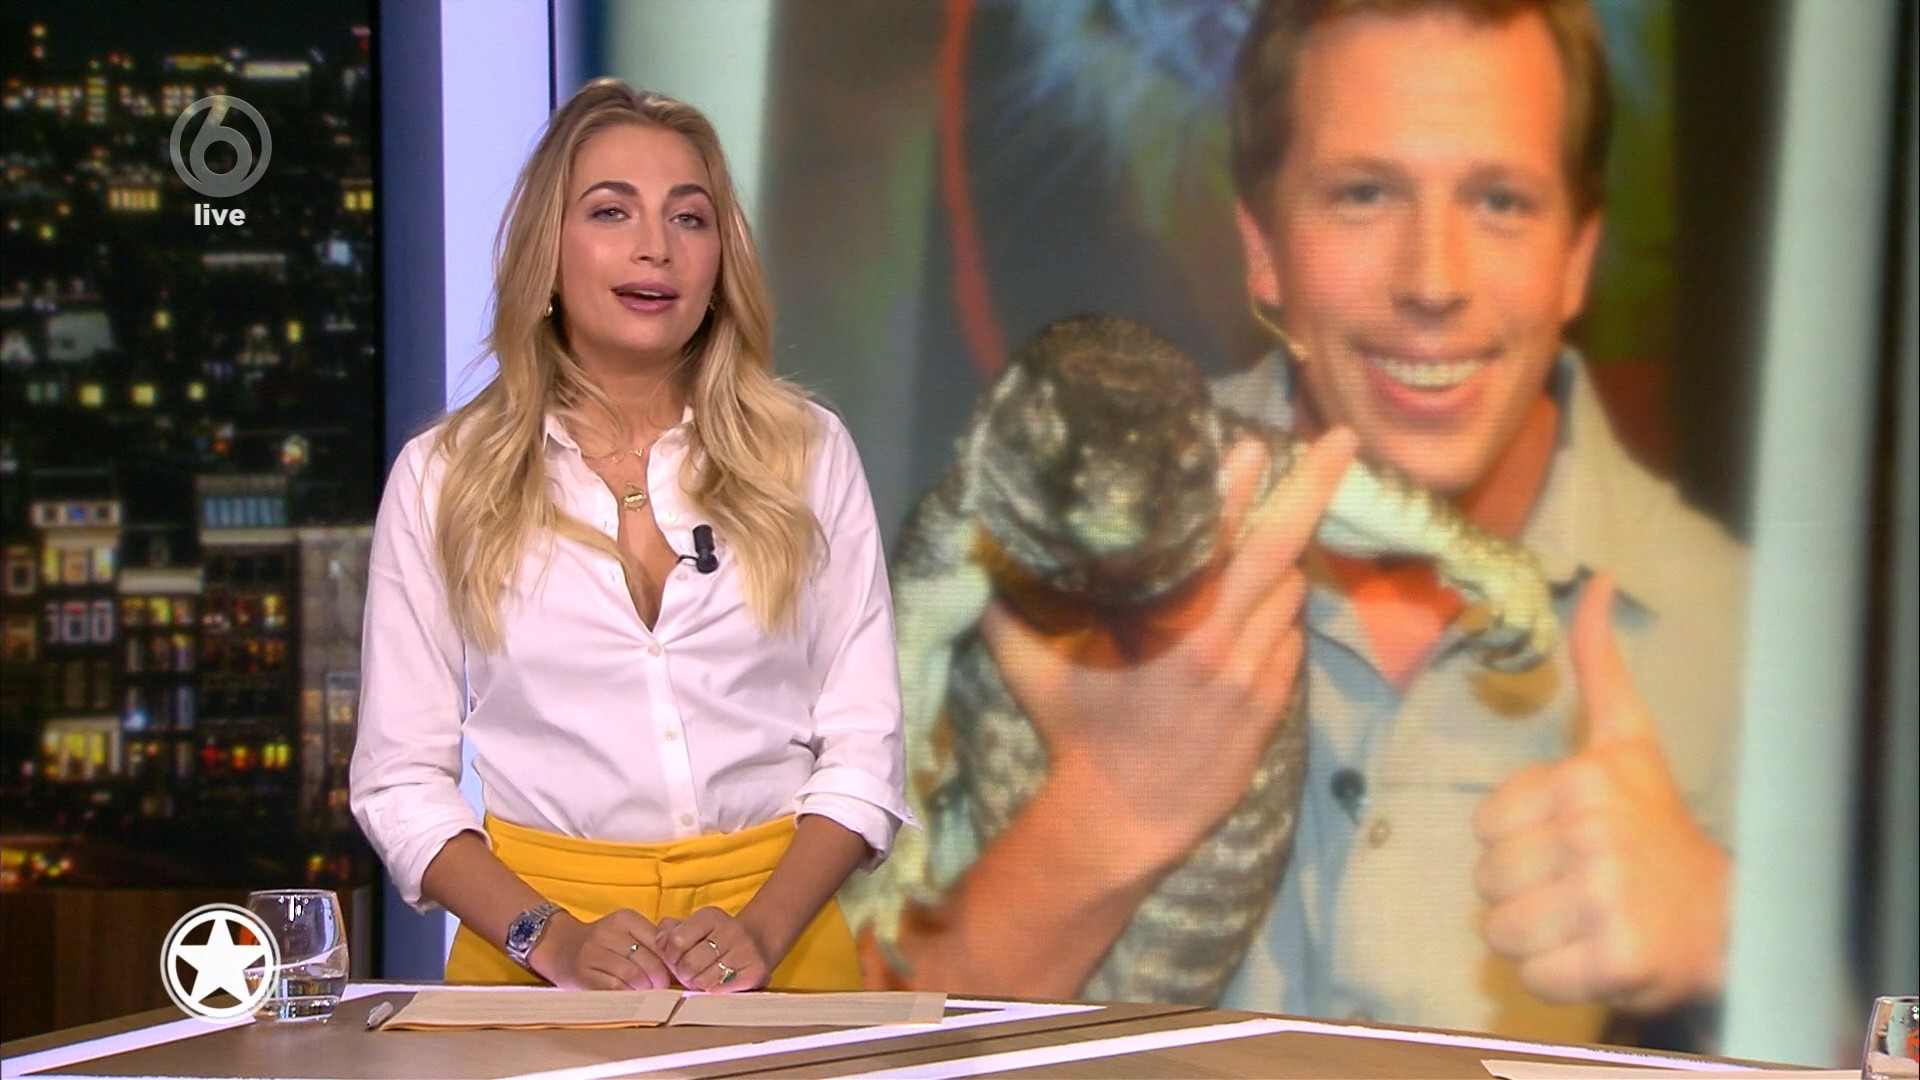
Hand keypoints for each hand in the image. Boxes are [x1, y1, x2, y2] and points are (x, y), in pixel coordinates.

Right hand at [529, 908, 673, 989]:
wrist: (560, 947)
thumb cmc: (603, 944)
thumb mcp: (626, 932)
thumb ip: (652, 941)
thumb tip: (681, 962)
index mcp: (625, 919)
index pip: (659, 942)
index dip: (671, 961)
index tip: (676, 973)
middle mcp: (608, 932)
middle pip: (648, 961)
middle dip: (660, 979)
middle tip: (663, 988)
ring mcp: (593, 953)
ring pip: (633, 976)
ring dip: (645, 990)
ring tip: (648, 993)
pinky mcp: (583, 974)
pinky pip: (614, 988)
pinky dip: (628, 996)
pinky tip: (631, 997)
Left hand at [655, 907, 774, 992]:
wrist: (759, 942)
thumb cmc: (717, 939)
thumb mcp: (695, 928)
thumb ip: (672, 932)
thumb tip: (658, 940)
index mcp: (711, 916)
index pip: (676, 940)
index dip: (672, 956)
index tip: (677, 959)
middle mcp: (731, 929)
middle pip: (689, 963)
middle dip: (684, 974)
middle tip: (690, 974)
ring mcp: (745, 950)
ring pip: (703, 980)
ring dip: (699, 984)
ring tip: (704, 978)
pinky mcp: (756, 970)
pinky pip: (721, 989)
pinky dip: (714, 990)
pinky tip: (718, 983)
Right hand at [980, 429, 1356, 869]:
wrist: (1125, 823)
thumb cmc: (1076, 739)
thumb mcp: (1034, 673)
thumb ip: (1009, 613)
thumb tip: (979, 559)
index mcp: (1169, 625)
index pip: (1213, 538)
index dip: (1235, 485)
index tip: (1255, 440)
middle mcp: (1221, 642)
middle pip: (1282, 548)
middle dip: (1314, 487)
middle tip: (1342, 439)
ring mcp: (1254, 675)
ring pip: (1290, 594)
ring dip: (1281, 565)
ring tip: (1268, 541)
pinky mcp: (1271, 706)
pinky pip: (1289, 642)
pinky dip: (1276, 622)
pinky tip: (1254, 619)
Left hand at [1473, 573, 1730, 1012]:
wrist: (1727, 918)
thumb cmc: (1660, 827)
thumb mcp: (1628, 741)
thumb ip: (1599, 667)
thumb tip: (1594, 581)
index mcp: (1583, 779)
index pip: (1484, 829)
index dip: (1518, 845)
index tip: (1570, 843)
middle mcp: (1594, 832)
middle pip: (1486, 882)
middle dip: (1523, 894)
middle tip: (1579, 889)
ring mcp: (1605, 895)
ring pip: (1501, 932)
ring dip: (1536, 940)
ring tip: (1585, 922)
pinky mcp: (1614, 955)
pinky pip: (1534, 977)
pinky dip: (1560, 980)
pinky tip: (1598, 957)